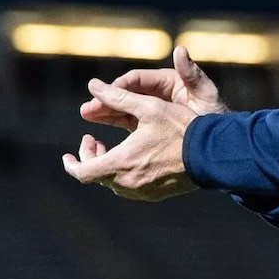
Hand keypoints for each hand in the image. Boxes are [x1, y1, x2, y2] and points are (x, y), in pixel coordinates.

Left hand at [62, 78, 199, 201]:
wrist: (211, 154)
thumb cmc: (180, 128)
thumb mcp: (147, 106)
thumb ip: (116, 96)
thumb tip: (92, 84)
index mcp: (121, 163)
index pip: (83, 173)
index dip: (72, 164)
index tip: (67, 155)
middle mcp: (128, 183)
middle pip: (95, 176)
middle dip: (90, 157)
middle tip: (93, 140)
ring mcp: (141, 192)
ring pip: (112, 182)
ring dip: (106, 164)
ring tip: (111, 145)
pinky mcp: (154, 194)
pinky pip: (129, 187)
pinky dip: (122, 173)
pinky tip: (132, 156)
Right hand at [80, 45, 226, 131]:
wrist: (221, 144)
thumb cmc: (216, 115)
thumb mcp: (205, 94)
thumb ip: (192, 73)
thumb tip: (181, 49)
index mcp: (169, 81)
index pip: (138, 80)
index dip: (121, 85)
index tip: (107, 92)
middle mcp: (158, 94)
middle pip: (127, 94)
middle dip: (108, 99)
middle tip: (88, 107)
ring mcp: (153, 111)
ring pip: (124, 109)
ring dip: (105, 111)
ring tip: (87, 114)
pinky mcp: (151, 127)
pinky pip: (128, 123)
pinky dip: (114, 124)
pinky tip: (100, 128)